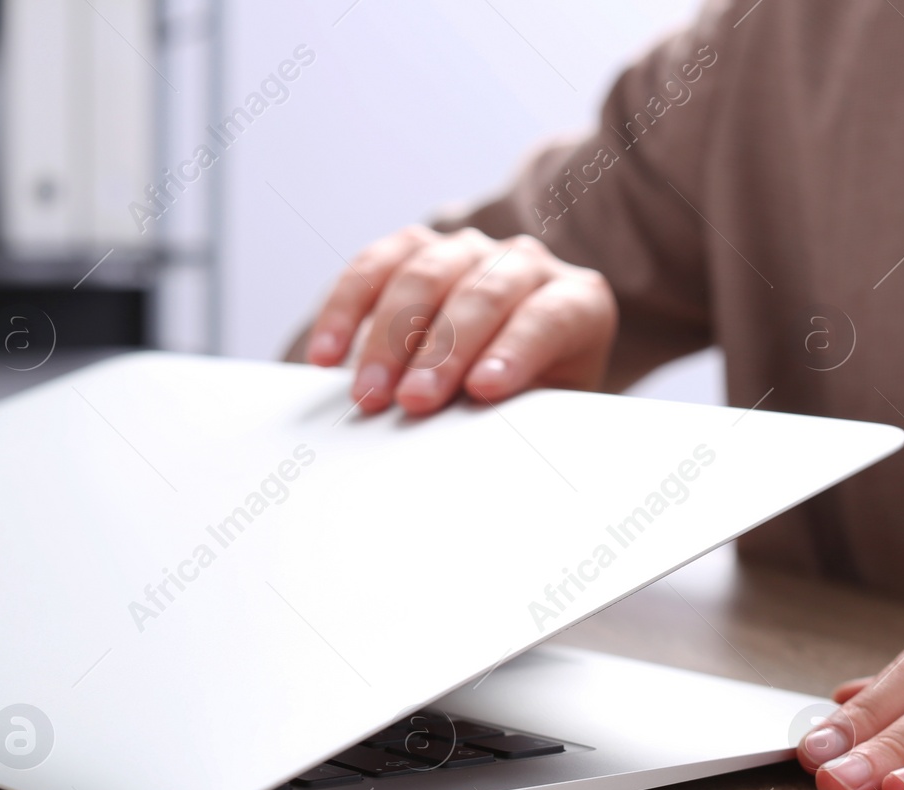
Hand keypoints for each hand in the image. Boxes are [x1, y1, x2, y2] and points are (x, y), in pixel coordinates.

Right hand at [304, 225, 617, 415]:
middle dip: (443, 353)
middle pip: (483, 296)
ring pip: (425, 276)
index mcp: (578, 301)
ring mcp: (470, 248)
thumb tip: (473, 430)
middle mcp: (527, 263)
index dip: (516, 350)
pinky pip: (374, 267)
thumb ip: (521, 408)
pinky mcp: (415, 246)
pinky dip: (345, 311)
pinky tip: (325, 356)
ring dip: (389, 339)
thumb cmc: (535, 396)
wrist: (507, 368)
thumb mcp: (547, 408)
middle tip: (414, 403)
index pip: (550, 318)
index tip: (483, 390)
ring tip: (367, 395)